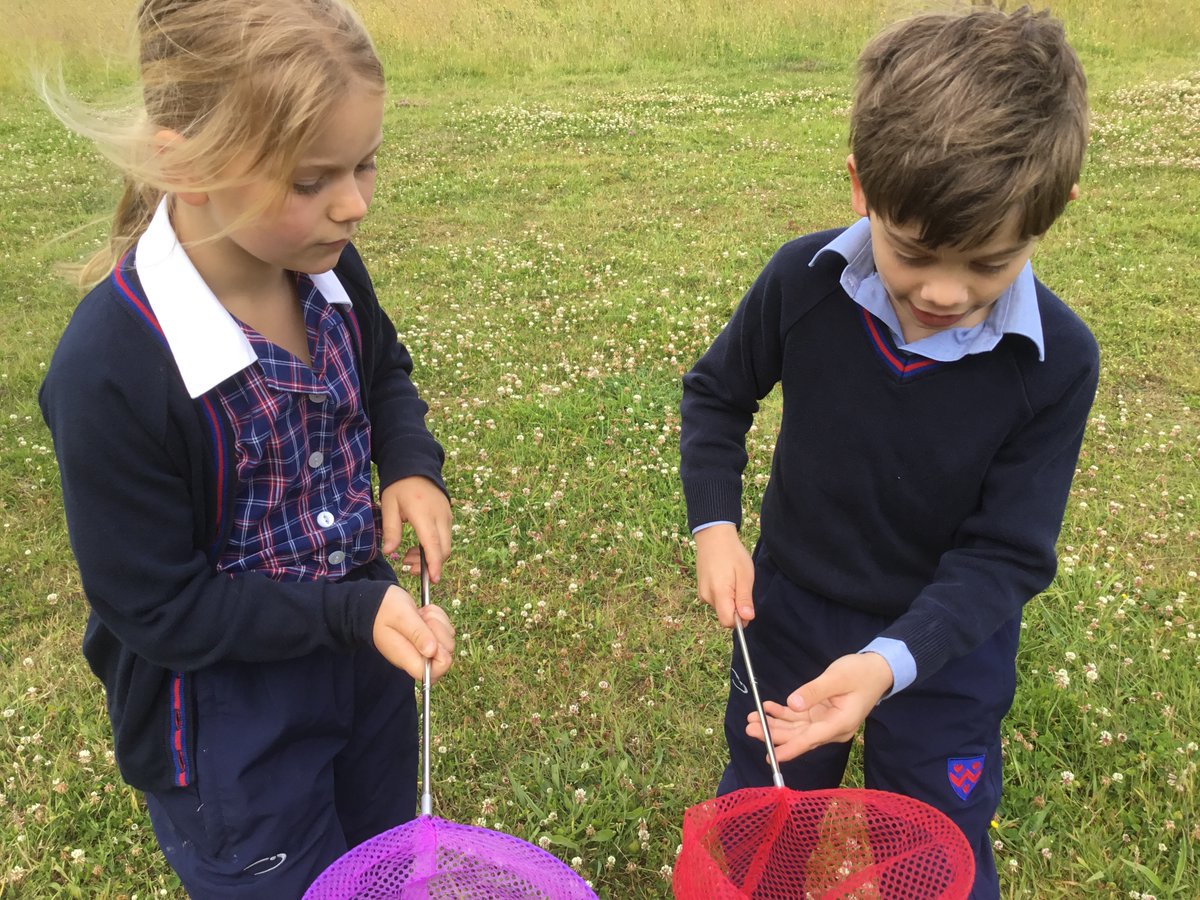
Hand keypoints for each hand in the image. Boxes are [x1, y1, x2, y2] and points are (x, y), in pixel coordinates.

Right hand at [372, 584, 454, 682]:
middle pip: (446, 656)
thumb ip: (417, 634)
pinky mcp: (430, 637)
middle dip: (440, 633)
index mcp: (407, 659)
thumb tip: (432, 651)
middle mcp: (417, 657)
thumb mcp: (401, 617)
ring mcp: (425, 648)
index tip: (433, 639)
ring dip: (438, 623)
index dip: (441, 659)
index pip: (432, 675)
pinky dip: (439, 618)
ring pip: (448, 640)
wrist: (378, 602)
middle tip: (423, 620)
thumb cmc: (386, 609)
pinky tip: (423, 614)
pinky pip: (446, 629)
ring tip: (420, 615)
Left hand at [380, 476, 451, 581]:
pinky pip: (445, 537)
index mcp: (424, 514)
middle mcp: (440, 517)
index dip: (434, 564)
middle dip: (429, 564)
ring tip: (409, 556)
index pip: (433, 544)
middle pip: (444, 549)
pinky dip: (434, 547)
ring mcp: (447, 516)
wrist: (416, 467)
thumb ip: (391, 530)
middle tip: (408, 567)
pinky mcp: (448, 516)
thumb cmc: (400, 486)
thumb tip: (390, 552)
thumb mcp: (389, 505)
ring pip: (445, 545)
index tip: (433, 579)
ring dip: (431, 556)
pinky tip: (418, 547)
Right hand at [694, 523, 754, 626]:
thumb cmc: (732, 553)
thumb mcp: (745, 575)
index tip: (746, 605)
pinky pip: (714, 600)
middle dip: (735, 608)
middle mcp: (707, 596)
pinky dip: (722, 594)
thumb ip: (745, 598)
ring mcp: (702, 592)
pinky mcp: (700, 588)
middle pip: (724, 615)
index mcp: (719, 593)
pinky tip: (724, 578)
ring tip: (732, 579)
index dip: (740, 619)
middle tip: (740, 586)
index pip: (727, 622)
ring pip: (720, 608)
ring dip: (729, 600)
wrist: (713, 536)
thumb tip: (747, 618)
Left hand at [747, 652, 893, 761]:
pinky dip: (783, 713)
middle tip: (749, 728)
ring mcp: (826, 722)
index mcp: (840, 724)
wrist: (878, 670)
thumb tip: (792, 703)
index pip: (810, 740)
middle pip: (799, 736)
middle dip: (773, 734)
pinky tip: (767, 708)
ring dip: (774, 725)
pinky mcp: (821, 714)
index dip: (789, 748)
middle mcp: (832, 728)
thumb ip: (814, 691)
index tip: (771, 756)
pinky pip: (799, 718)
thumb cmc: (861, 673)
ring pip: (796, 728)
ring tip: (751, 719)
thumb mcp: (837, 678)